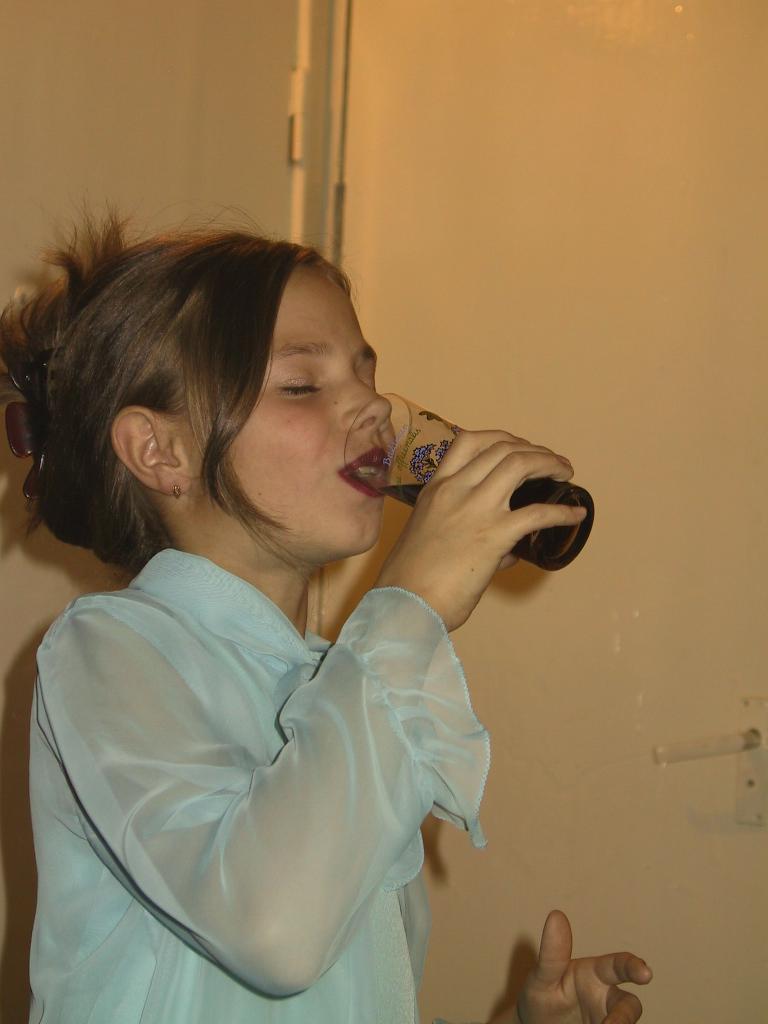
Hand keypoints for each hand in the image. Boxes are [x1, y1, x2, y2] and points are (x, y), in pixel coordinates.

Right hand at [374, 430, 585, 630]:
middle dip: (534, 450)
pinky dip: (563, 512)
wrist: (403, 602)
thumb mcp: (429, 537)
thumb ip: (465, 532)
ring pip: (520, 464)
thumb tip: (506, 551)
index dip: (500, 437)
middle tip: (551, 463)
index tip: (519, 447)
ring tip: (565, 474)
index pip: (468, 441)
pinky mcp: (495, 535)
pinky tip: (576, 515)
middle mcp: (456, 489)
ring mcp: (476, 508)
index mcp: (436, 488)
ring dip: (550, 464)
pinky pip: (539, 514)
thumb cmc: (410, 579)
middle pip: (502, 447)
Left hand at [508, 910, 651, 1023]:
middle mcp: (606, 997)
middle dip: (627, 1014)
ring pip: (625, 1022)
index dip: (634, 966)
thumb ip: (552, 954)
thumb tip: (556, 914)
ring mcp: (607, 1018)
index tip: (645, 973)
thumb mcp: (541, 977)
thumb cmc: (542, 996)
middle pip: (628, 1004)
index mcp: (594, 974)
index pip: (618, 966)